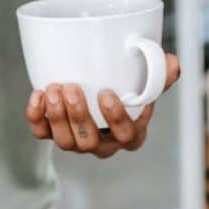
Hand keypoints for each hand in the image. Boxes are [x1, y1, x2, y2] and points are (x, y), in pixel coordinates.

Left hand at [25, 53, 180, 157]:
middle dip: (79, 116)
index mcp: (129, 135)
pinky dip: (36, 117)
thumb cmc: (126, 93)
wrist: (98, 92)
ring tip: (54, 89)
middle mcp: (102, 144)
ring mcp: (77, 142)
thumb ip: (160, 76)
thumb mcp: (146, 85)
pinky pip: (42, 134)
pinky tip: (38, 96)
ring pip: (65, 142)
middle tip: (72, 88)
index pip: (126, 136)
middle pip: (90, 142)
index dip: (115, 119)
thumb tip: (171, 64)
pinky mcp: (54, 135)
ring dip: (57, 116)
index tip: (106, 94)